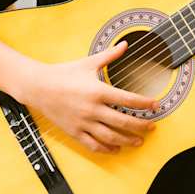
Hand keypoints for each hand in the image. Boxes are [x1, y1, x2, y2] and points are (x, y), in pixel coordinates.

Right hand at [23, 41, 157, 152]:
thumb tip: (125, 44)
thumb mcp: (88, 63)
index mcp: (98, 91)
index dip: (145, 103)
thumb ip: (109, 55)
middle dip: (141, 125)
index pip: (128, 99)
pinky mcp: (75, 132)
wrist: (38, 86)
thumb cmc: (63, 74)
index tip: (156, 105)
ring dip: (128, 141)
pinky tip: (116, 149)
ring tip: (139, 141)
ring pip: (111, 137)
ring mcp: (83, 123)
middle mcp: (92, 109)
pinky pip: (94, 145)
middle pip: (124, 122)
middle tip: (152, 126)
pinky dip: (107, 149)